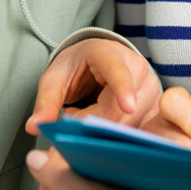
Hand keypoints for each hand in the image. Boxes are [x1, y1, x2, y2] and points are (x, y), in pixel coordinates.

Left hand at [26, 38, 160, 133]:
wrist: (95, 62)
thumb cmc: (75, 68)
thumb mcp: (54, 79)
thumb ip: (46, 102)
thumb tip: (34, 127)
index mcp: (110, 53)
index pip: (117, 72)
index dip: (123, 89)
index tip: (127, 105)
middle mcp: (137, 67)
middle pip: (120, 109)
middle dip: (94, 123)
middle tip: (72, 115)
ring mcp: (151, 86)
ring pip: (130, 123)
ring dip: (104, 130)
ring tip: (87, 114)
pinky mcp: (155, 105)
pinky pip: (139, 129)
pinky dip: (118, 136)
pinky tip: (104, 126)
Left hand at [26, 146, 190, 189]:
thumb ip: (63, 181)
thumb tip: (32, 157)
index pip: (48, 165)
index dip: (73, 152)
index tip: (97, 154)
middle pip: (60, 166)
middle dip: (84, 158)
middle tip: (111, 166)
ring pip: (76, 168)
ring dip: (96, 163)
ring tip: (118, 173)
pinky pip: (89, 176)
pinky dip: (104, 170)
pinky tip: (120, 176)